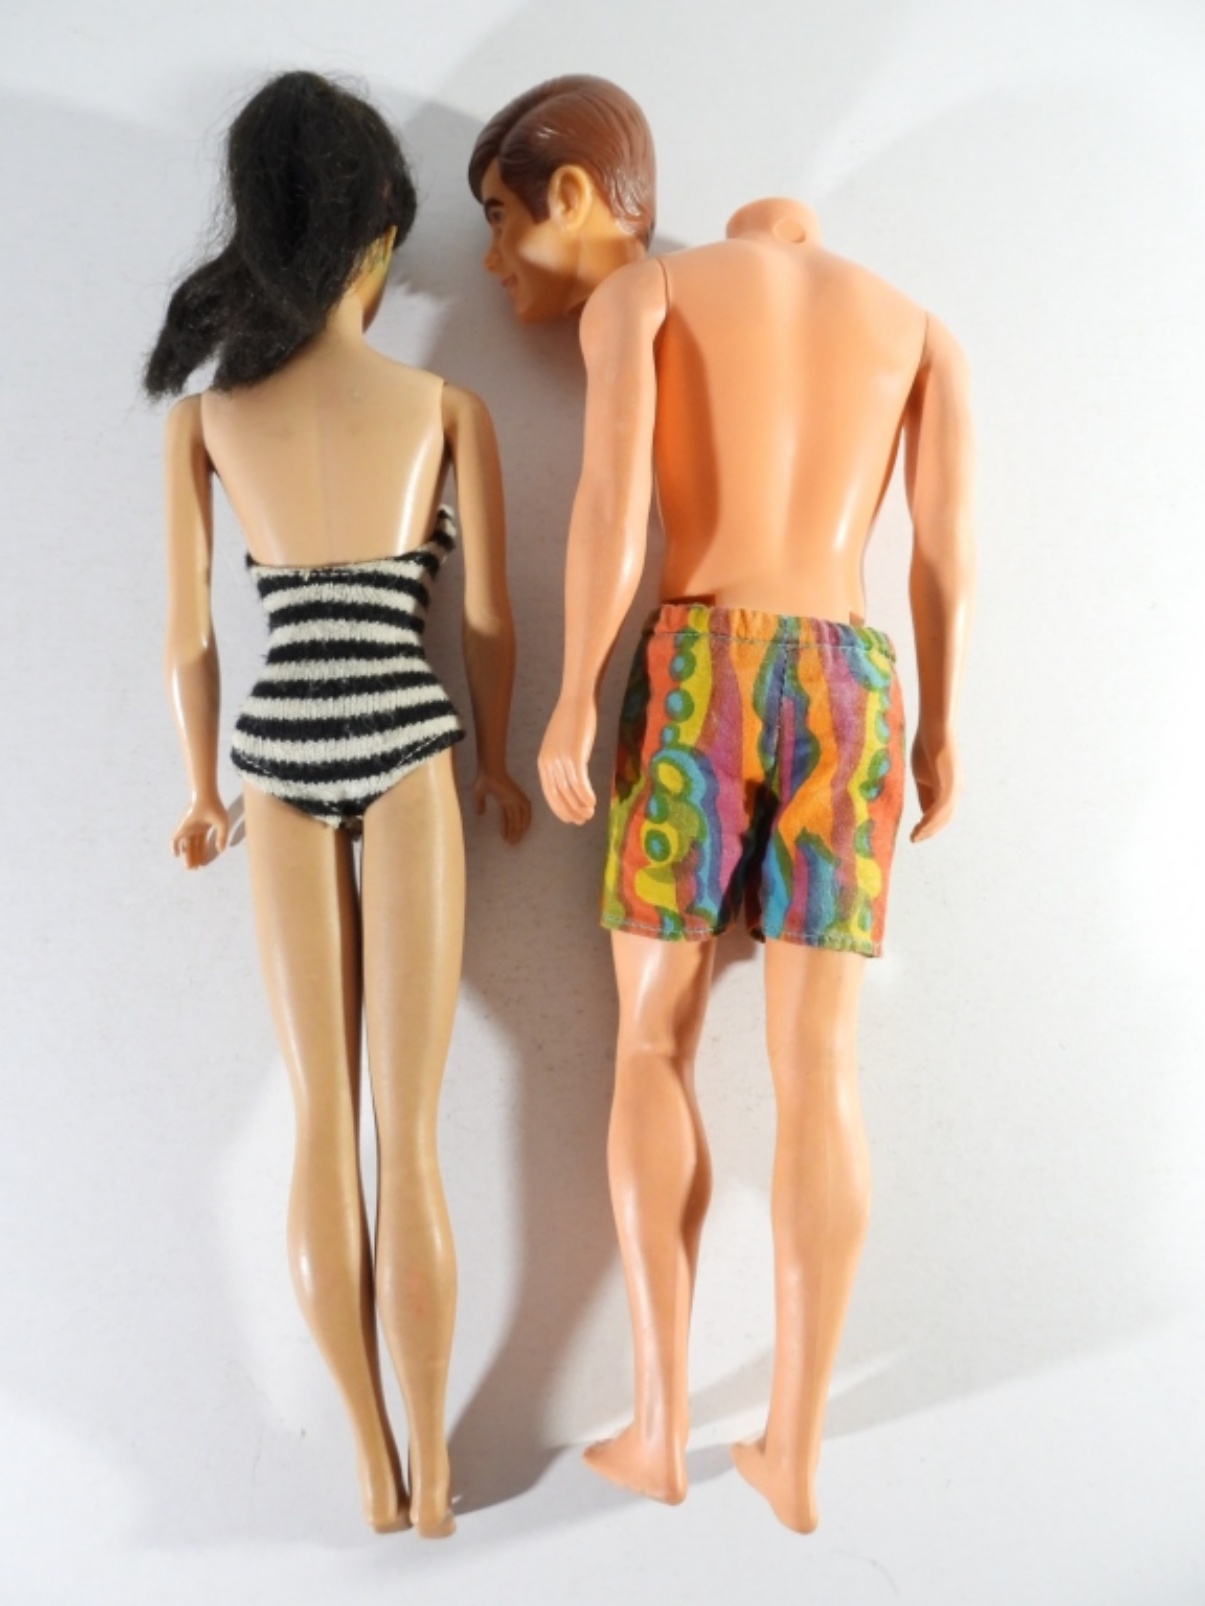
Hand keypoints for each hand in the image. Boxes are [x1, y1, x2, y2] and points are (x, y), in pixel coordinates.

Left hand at [172, 794, 229, 868]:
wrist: (204, 798)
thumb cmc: (214, 809)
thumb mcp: (222, 825)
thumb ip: (222, 838)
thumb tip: (221, 850)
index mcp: (204, 827)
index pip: (202, 843)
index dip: (203, 853)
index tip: (204, 863)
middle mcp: (195, 829)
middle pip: (194, 847)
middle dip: (195, 858)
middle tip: (195, 869)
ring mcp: (187, 829)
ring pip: (186, 846)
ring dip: (187, 857)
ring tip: (189, 868)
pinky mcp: (181, 828)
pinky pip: (175, 839)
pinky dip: (174, 847)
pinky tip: (176, 855)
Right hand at [473, 768, 532, 843]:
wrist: (489, 771)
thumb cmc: (484, 779)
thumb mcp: (479, 794)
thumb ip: (480, 804)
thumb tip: (480, 814)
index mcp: (504, 798)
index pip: (507, 816)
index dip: (506, 827)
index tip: (505, 837)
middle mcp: (513, 799)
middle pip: (516, 819)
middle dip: (515, 831)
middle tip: (513, 843)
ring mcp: (517, 797)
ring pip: (521, 817)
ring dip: (520, 828)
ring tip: (516, 840)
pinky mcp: (519, 796)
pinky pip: (525, 811)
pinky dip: (525, 821)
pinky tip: (522, 830)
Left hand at [538, 698, 597, 824]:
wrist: (577, 700)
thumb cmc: (572, 721)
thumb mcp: (561, 744)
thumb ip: (561, 761)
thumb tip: (570, 778)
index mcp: (543, 761)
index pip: (549, 793)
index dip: (560, 809)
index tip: (570, 818)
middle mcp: (549, 762)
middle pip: (558, 795)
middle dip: (570, 811)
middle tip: (582, 820)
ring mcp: (561, 759)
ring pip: (569, 791)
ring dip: (580, 806)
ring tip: (590, 813)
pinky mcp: (574, 755)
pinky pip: (579, 782)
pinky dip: (585, 795)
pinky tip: (593, 802)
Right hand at [910, 730, 959, 842]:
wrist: (934, 727)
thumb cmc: (927, 746)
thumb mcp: (922, 775)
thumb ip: (925, 793)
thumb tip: (924, 813)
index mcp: (949, 788)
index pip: (941, 813)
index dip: (930, 826)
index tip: (915, 834)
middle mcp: (956, 789)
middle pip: (945, 818)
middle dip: (930, 831)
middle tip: (915, 839)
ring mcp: (954, 786)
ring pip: (944, 815)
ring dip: (929, 828)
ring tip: (915, 836)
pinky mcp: (949, 782)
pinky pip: (940, 806)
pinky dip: (930, 819)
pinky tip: (920, 826)